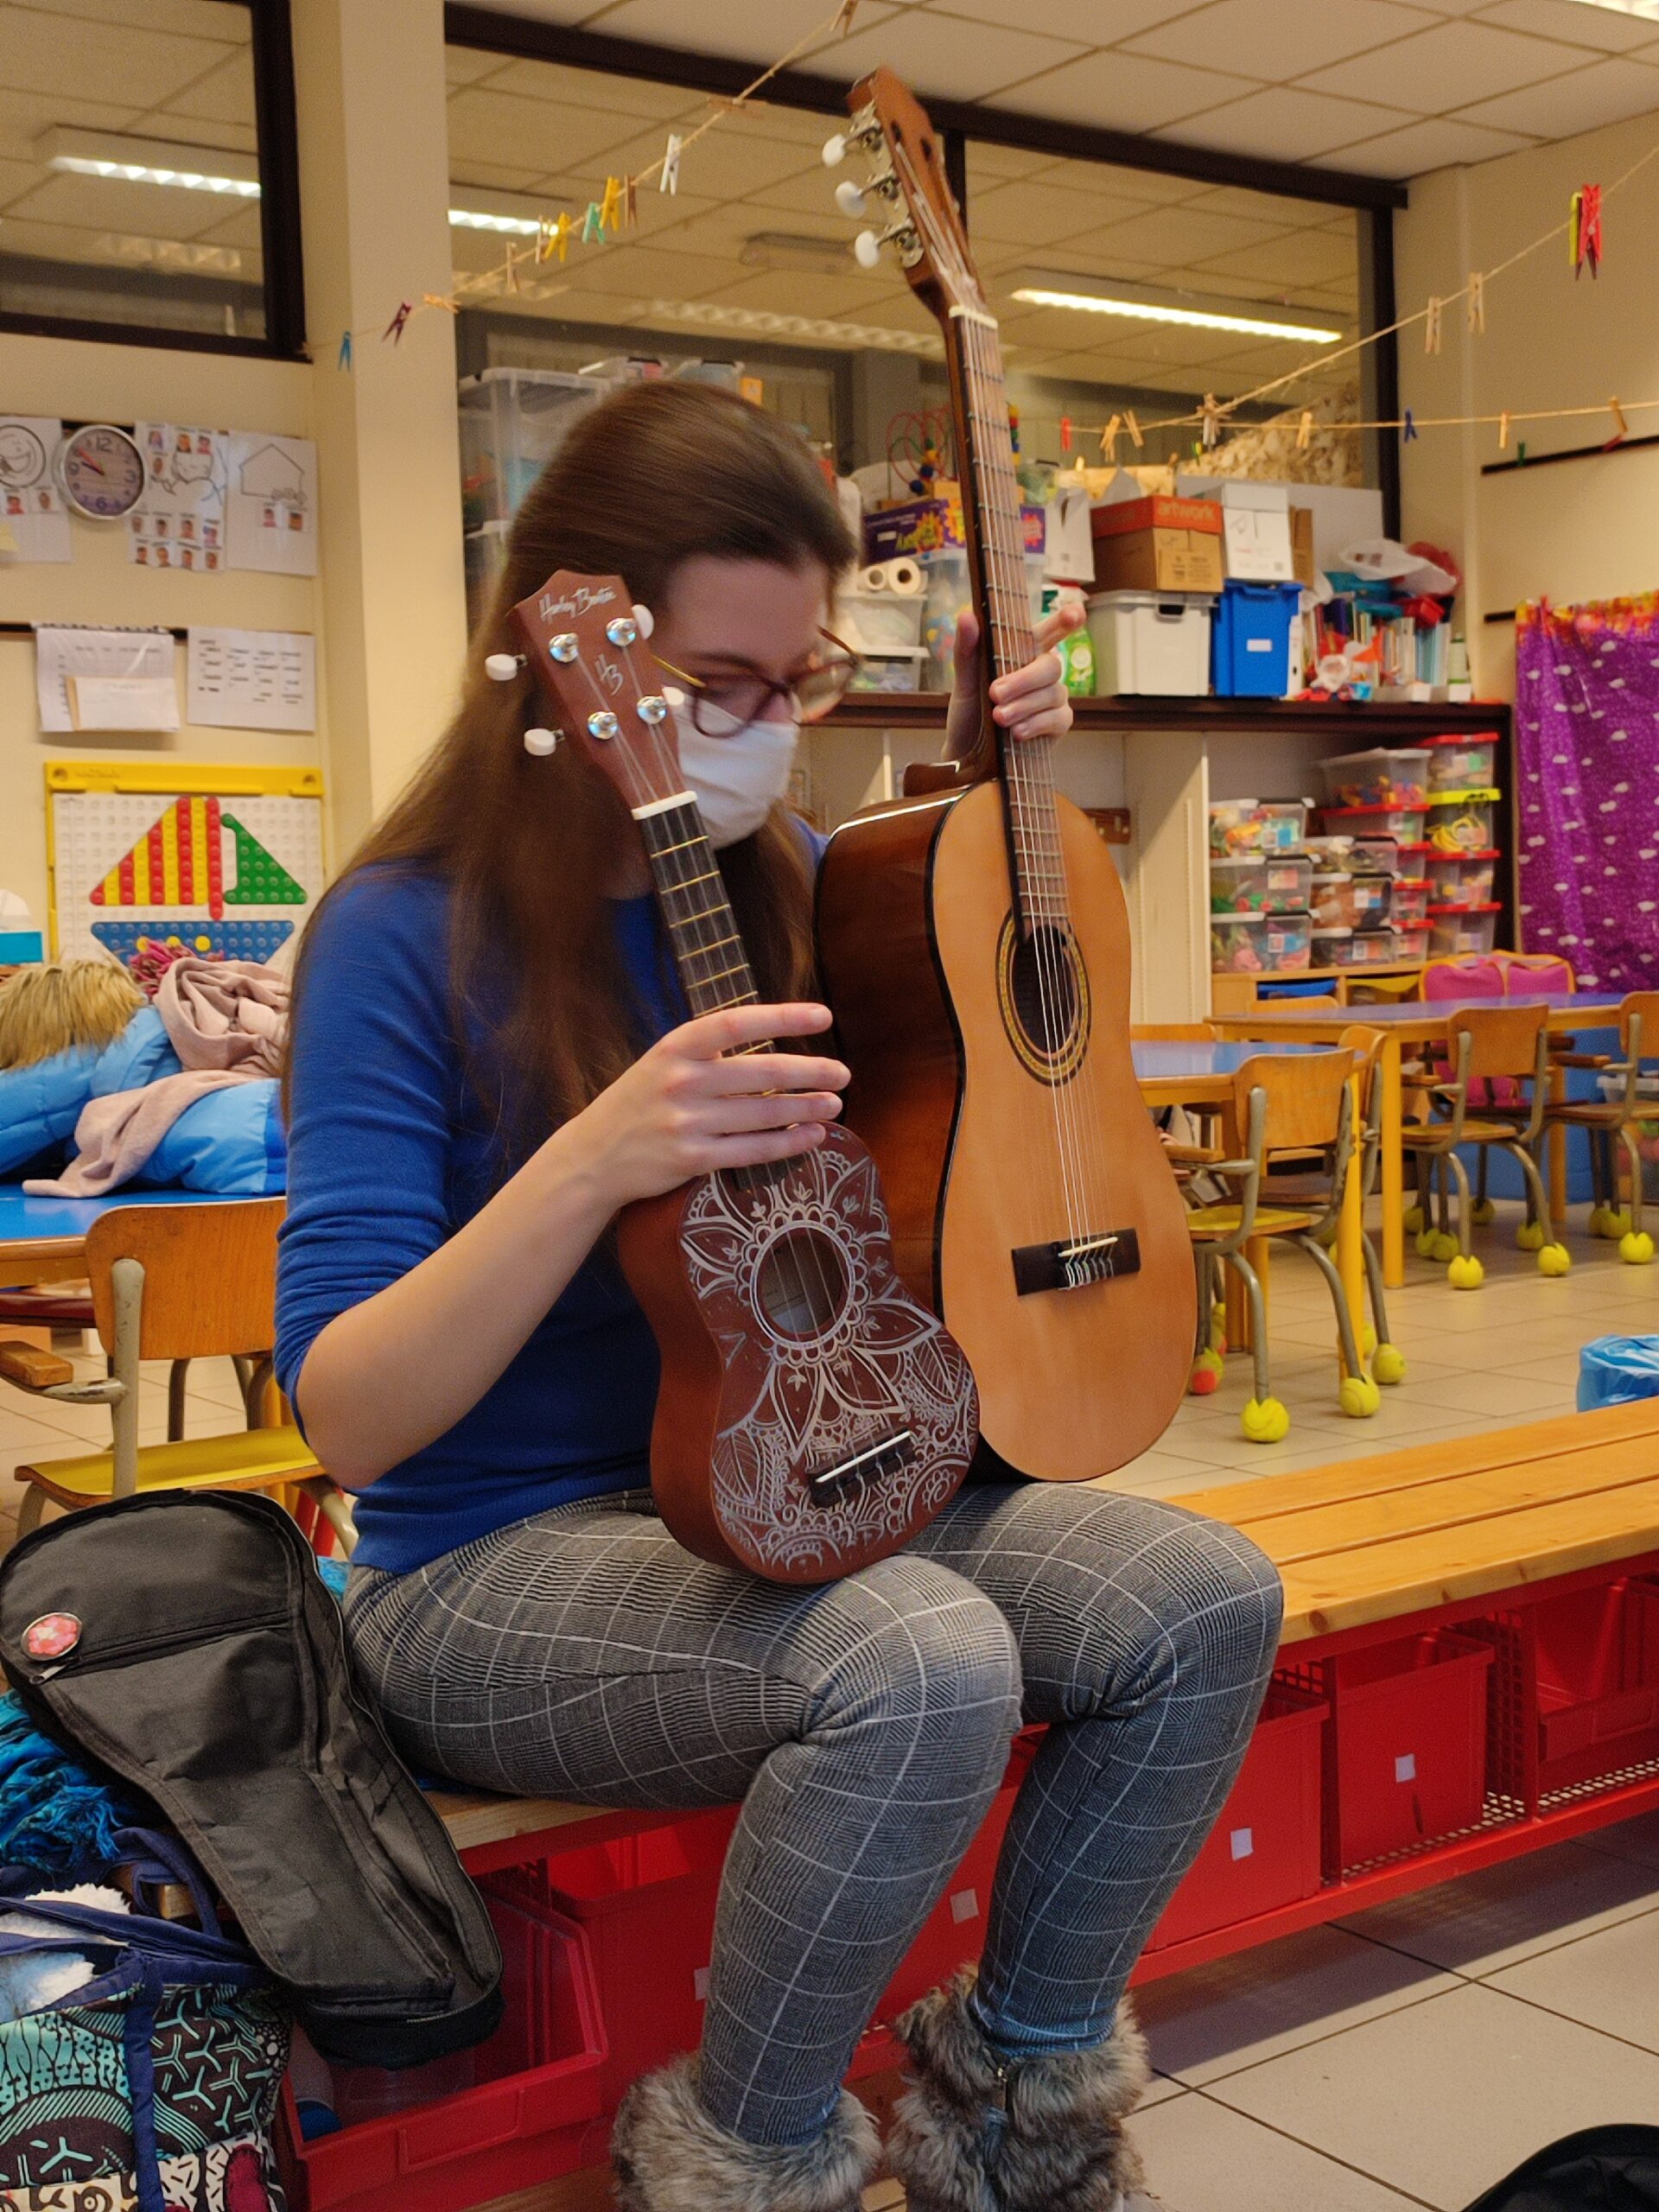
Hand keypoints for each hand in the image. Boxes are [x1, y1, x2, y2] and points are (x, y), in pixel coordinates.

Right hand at [561, 1002, 847, 1207]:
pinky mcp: (691, 1160)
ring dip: (809, 1109)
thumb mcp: (664, 1062)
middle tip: (843, 1073)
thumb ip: (710, 1051)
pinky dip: (789, 1144)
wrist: (593, 1156)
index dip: (784, 1017)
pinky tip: (813, 1136)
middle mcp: (681, 1080)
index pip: (738, 1023)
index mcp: (676, 1046)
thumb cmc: (640, 1103)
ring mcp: (686, 1122)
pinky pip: (753, 1150)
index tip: (824, 1016)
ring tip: (835, 1104)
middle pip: (763, 1074)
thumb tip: (775, 1043)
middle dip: (812, 1073)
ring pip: (765, 1114)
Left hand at [943, 603, 1080, 761]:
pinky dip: (1036, 723)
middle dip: (1024, 679)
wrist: (967, 756)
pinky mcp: (1058, 724)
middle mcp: (1042, 673)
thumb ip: (967, 650)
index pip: (1049, 631)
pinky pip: (1058, 718)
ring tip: (998, 718)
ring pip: (1053, 692)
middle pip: (1050, 665)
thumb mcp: (964, 682)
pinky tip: (1017, 733)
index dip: (1066, 620)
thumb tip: (967, 615)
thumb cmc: (970, 714)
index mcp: (1023, 653)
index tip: (1074, 614)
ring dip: (1024, 705)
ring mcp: (1053, 697)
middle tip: (995, 694)